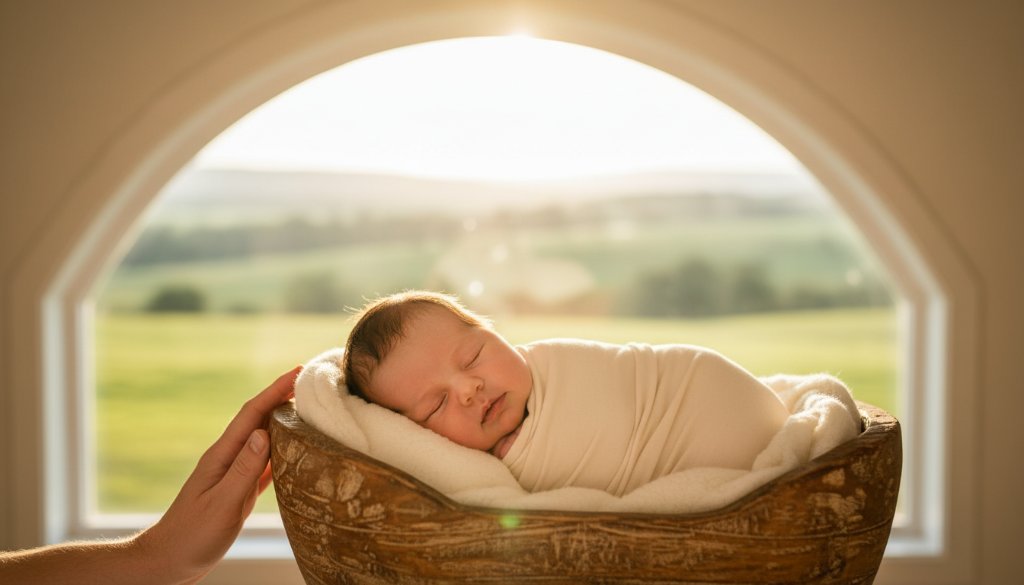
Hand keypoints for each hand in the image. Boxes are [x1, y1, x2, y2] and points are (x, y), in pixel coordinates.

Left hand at [135, 366, 299, 583]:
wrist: (170, 561)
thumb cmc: (192, 536)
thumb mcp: (221, 503)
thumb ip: (243, 469)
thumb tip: (264, 433)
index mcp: (222, 455)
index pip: (253, 414)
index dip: (275, 390)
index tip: (298, 372)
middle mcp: (229, 458)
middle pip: (260, 419)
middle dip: (284, 397)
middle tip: (313, 384)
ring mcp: (235, 473)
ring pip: (265, 438)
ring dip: (286, 421)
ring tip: (312, 409)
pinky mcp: (240, 489)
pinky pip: (266, 462)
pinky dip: (284, 450)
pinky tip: (298, 448)